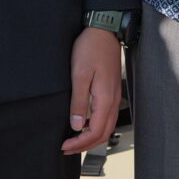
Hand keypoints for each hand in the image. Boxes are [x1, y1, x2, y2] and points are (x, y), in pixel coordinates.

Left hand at [64, 27, 122, 155]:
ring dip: (91, 137)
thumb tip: (76, 125)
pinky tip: (84, 124)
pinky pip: (107, 116)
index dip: (80, 143)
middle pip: (103, 133)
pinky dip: (96, 127)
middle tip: (67, 148)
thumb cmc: (91, 48)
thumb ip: (79, 101)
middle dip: (86, 145)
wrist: (104, 30)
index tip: (65, 146)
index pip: (95, 131)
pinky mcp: (111, 91)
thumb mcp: (79, 74)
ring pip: (106, 126)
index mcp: (105, 99)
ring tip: (74, 140)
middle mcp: (113, 100)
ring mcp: (114, 96)